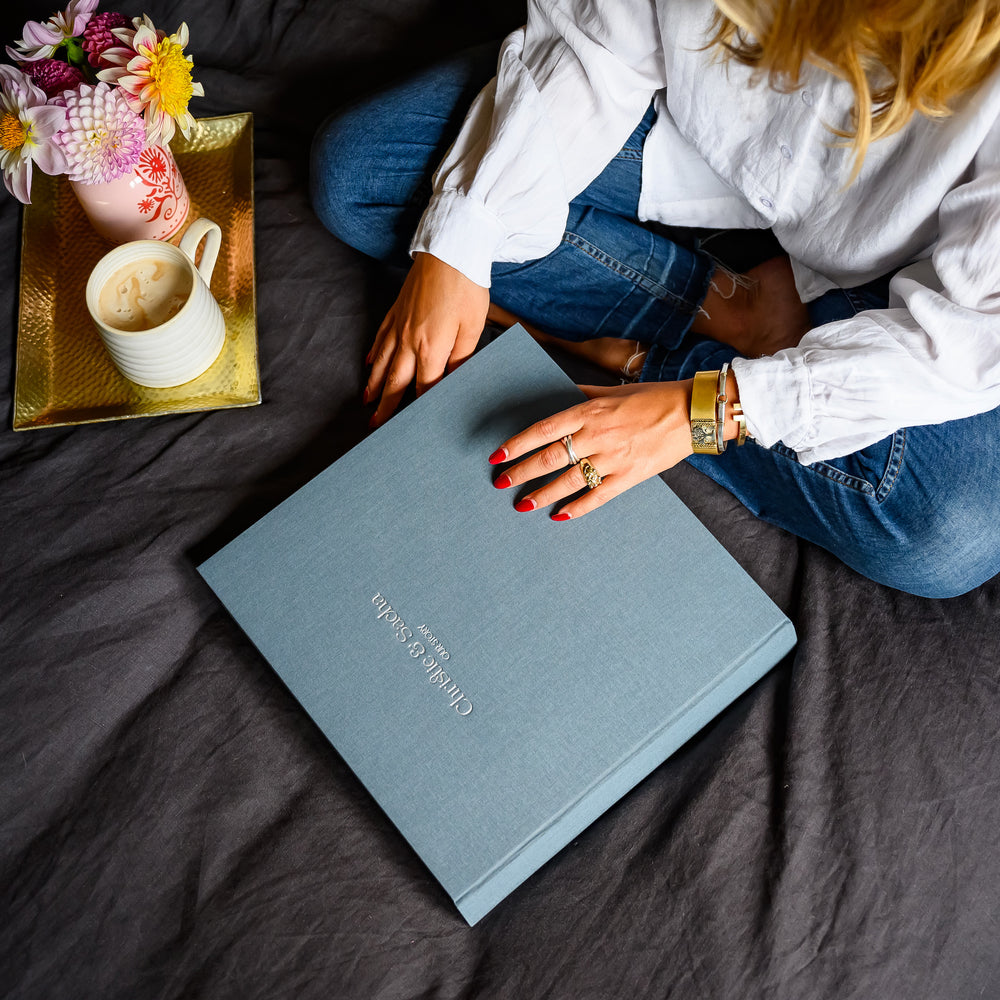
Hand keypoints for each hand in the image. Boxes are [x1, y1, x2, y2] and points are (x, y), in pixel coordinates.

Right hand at [365, 252, 489, 426]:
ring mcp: (398, 325)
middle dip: (386, 406)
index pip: (424, 388)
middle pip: (396, 381)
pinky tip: (368, 364)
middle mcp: (409, 341)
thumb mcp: (472, 327)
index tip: (414, 426)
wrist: (450, 248)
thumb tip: (452, 382)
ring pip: (382, 362)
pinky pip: (380, 338)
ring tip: (368, 402)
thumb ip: (461, 359)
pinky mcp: (395, 311)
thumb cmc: (466, 287)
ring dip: (374, 384)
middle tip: (376, 425)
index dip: (419, 408)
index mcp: (431, 348)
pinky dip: (373, 354)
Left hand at [489, 381, 695, 519]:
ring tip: (522, 504)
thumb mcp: (612, 391)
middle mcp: (597, 436)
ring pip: (569, 480)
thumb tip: (557, 395)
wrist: (692, 413)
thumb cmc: (652, 398)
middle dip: (522, 471)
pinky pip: (598, 496)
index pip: (543, 429)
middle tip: (501, 482)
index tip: (498, 455)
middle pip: (550, 458)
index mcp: (589, 411)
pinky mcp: (630, 476)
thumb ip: (583, 396)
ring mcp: (613, 459)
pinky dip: (577, 508)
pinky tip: (559, 516)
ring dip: (542, 494)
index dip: (518, 444)